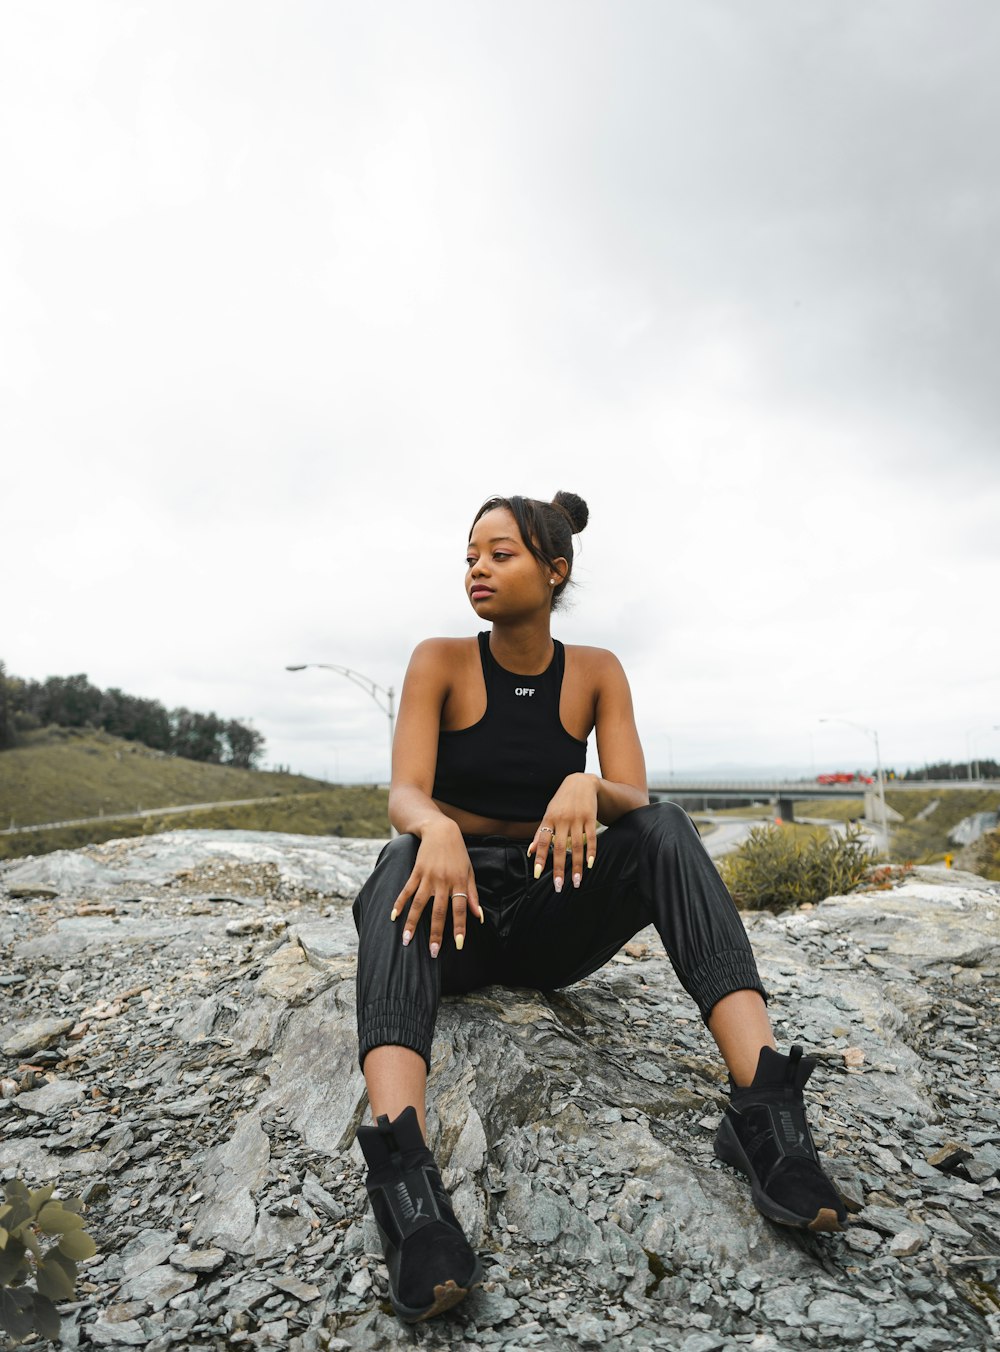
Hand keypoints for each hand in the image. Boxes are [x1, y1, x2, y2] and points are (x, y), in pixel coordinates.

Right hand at [390, 819, 483, 956]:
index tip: (459, 944)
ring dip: (412, 923)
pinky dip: (399, 903)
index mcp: (459, 882)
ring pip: (419, 904)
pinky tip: (393, 916)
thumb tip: (479, 917)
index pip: (461, 908)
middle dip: (436, 933)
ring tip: (406, 940)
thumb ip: (473, 895)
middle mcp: (443, 881)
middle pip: (439, 911)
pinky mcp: (416, 871)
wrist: (441, 829)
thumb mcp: (469, 872)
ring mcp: (428, 876)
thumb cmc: (458, 853)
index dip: (460, 926)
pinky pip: (407, 890)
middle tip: (433, 952)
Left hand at [526, 772, 598, 891]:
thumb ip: (541, 833)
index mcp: (549, 819)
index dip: (539, 857)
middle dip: (558, 868)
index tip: (537, 873)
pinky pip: (591, 838)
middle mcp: (562, 820)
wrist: (581, 782)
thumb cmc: (562, 801)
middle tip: (558, 886)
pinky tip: (590, 865)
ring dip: (576, 866)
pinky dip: (591, 852)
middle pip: (559, 848)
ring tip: (576, 881)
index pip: (542, 841)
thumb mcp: (549, 814)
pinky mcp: (590, 818)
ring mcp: (577, 819)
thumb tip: (530, 852)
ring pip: (577, 846)